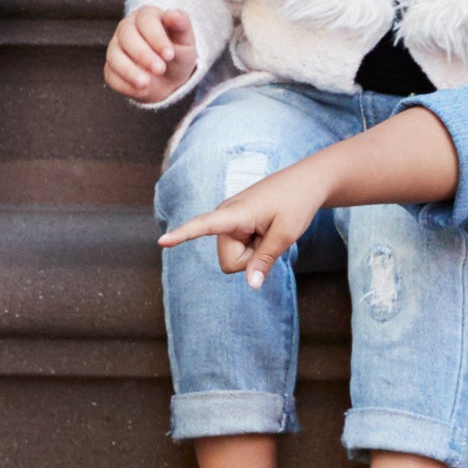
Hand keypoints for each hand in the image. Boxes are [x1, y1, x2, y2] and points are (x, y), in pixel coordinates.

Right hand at [104, 6, 200, 104]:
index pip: (146, 21)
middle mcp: (127, 29)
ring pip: (114, 56)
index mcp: (146, 16)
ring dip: (129, 71)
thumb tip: (172, 14)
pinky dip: (125, 85)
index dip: (156, 37)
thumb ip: (182, 24)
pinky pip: (112, 76)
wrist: (171, 79)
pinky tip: (142, 91)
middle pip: (127, 36)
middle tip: (160, 69)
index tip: (169, 55)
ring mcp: (116, 48)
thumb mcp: (185, 40)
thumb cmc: (178, 53)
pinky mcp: (111, 69)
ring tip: (146, 83)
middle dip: (143, 54)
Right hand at [159, 158, 331, 285]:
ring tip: (268, 231)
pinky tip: (264, 232)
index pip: (203, 224)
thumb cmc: (297, 203)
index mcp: (235, 212)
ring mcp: (229, 221)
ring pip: (233, 259)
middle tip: (270, 236)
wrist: (305, 182)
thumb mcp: (286, 234)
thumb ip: (265, 260)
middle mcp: (225, 215)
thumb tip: (250, 285)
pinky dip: (253, 248)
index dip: (183, 235)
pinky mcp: (234, 225)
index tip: (162, 241)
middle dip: (250, 260)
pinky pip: (238, 250)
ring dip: (253, 252)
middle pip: (229, 261)